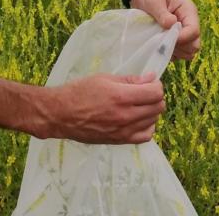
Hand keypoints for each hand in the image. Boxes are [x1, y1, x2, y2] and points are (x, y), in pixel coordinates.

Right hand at [40, 73, 164, 143]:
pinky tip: (138, 119)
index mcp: (121, 97)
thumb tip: (150, 79)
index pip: (155, 93)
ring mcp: (124, 131)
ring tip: (138, 104)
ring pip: (153, 120)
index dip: (155, 84)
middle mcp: (126, 116)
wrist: (61, 114)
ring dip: (150, 110)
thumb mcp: (103, 78)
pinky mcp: (120, 140)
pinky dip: (147, 126)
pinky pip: (145, 136)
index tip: (148, 81)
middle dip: (154, 96)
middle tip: (143, 91)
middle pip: (158, 107)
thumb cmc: (78, 92)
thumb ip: (130, 80)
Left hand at [130, 0, 201, 60]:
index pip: (194, 30)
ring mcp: (182, 32)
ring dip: (173, 51)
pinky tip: (157, 46)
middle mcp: (188, 23)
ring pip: (187, 52)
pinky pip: (177, 53)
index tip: (166, 38)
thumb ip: (162, 13)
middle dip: (179, 47)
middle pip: (194, 44)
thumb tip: (171, 24)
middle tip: (161, 42)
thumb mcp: (154, 0)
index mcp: (188, 11)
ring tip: (158, 43)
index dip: (182, 38)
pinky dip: (168, 53)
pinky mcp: (174, 38)